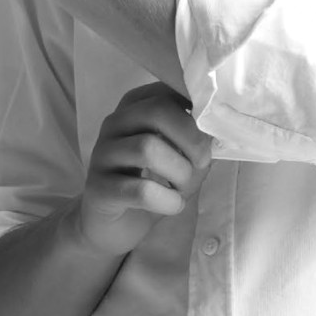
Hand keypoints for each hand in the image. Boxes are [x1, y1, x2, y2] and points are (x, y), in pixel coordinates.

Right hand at [77, 82, 214, 255]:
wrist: (112, 225)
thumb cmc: (151, 183)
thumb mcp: (177, 155)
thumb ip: (193, 138)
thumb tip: (217, 129)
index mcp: (134, 107)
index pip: (168, 90)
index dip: (197, 109)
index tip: (212, 131)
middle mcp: (114, 124)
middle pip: (156, 111)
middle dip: (190, 138)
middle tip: (203, 162)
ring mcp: (102, 154)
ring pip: (147, 148)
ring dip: (179, 172)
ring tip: (184, 189)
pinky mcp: (99, 188)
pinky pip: (140, 190)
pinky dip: (167, 200)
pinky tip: (172, 205)